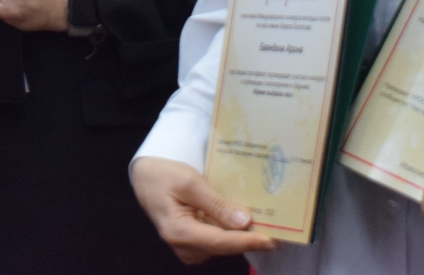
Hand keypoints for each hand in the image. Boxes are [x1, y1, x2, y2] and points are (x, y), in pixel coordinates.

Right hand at [130, 157, 279, 263]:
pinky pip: (218, 241)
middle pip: (224, 246)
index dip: (248, 241)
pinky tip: (242, 219)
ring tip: (265, 221)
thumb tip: (244, 222)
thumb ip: (216, 203)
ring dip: (242, 234)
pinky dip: (231, 231)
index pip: (220, 242)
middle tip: (278, 228)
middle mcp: (184, 247)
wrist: (145, 177)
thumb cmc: (163, 175)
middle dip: (250, 237)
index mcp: (179, 232)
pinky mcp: (193, 244)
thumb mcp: (189, 182)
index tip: (272, 239)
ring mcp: (188, 248)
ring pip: (223, 245)